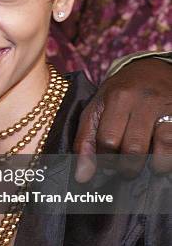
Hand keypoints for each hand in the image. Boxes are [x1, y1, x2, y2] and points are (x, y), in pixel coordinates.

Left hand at [74, 58, 171, 181]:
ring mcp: (166, 107)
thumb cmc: (120, 93)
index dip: (103, 160)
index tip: (104, 164)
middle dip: (126, 168)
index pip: (107, 141)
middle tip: (124, 168)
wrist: (152, 68)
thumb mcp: (97, 108)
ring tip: (143, 165)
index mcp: (117, 98)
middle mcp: (143, 100)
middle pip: (133, 149)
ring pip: (160, 149)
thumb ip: (85, 141)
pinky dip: (167, 159)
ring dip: (150, 167)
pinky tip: (159, 159)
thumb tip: (82, 177)